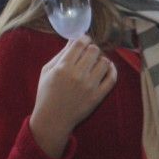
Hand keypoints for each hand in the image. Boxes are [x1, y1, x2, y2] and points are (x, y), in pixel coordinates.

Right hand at [29, 36, 116, 157]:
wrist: (52, 119)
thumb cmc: (47, 93)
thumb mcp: (47, 71)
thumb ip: (60, 54)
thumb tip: (73, 39)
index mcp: (63, 67)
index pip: (80, 44)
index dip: (84, 38)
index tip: (84, 40)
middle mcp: (77, 75)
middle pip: (94, 50)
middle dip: (92, 48)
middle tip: (89, 53)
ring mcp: (89, 86)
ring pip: (104, 62)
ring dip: (101, 59)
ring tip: (96, 62)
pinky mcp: (97, 96)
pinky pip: (112, 79)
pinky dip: (112, 70)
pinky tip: (107, 68)